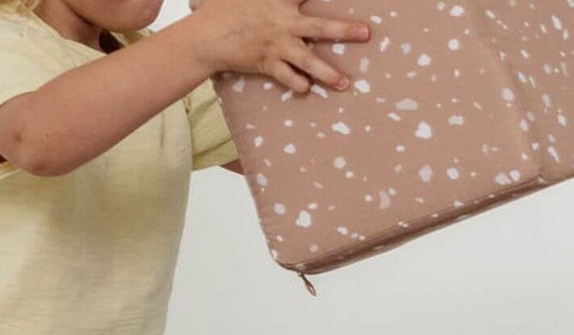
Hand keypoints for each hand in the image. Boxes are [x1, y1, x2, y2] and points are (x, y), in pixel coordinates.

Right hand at [185, 0, 371, 92]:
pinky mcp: (268, 63)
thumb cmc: (225, 7)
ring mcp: (276, 44)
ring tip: (344, 83)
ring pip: (308, 61)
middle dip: (345, 30)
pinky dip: (299, 84)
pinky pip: (288, 78)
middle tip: (367, 33)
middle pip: (320, 26)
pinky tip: (307, 88)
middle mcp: (282, 21)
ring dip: (328, 73)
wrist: (206, 34)